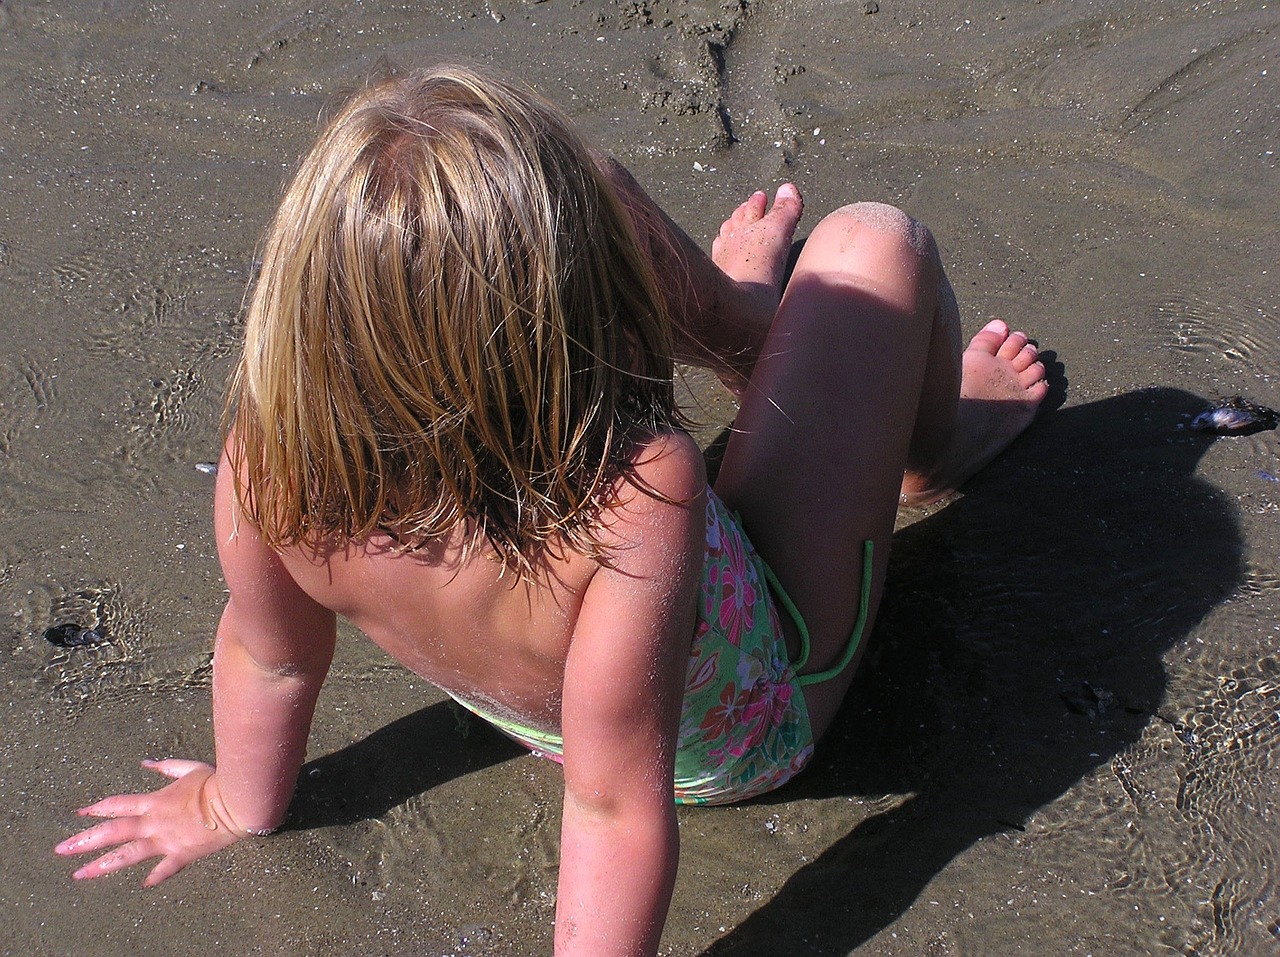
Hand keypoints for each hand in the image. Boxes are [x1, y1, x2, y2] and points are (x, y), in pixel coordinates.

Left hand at [55, 759, 254, 885]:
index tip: (80, 814)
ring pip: (128, 855)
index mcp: (155, 801)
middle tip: (62, 850)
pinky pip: (164, 869)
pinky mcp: (182, 855)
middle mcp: (154, 823)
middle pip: (113, 832)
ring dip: (103, 865)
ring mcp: (166, 841)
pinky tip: (144, 884)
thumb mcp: (190, 767)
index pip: (117, 805)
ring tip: (81, 874)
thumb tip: (145, 764)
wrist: (236, 802)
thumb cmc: (215, 782)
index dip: (96, 809)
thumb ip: (166, 767)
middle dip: (85, 841)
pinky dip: (154, 877)